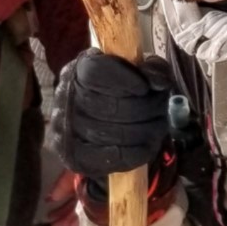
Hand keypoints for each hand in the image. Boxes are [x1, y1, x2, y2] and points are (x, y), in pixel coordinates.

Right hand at [46, 51, 184, 181]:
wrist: (86, 127)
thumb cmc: (113, 93)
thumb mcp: (131, 72)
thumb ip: (150, 68)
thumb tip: (160, 82)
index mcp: (77, 70)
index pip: (97, 71)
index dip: (127, 79)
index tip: (144, 87)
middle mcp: (66, 98)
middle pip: (115, 106)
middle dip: (148, 107)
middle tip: (160, 107)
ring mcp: (67, 130)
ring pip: (120, 133)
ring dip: (149, 130)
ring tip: (157, 124)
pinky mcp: (76, 157)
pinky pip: (118, 156)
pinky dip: (140, 150)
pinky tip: (148, 143)